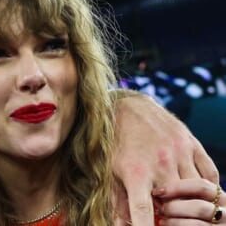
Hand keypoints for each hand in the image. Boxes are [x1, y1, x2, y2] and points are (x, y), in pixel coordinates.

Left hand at [111, 91, 218, 224]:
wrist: (126, 106)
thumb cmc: (114, 143)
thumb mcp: (109, 172)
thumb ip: (117, 202)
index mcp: (135, 172)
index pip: (143, 211)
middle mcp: (160, 163)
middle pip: (176, 204)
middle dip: (171, 214)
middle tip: (163, 210)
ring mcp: (179, 153)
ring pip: (197, 191)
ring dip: (190, 201)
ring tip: (177, 200)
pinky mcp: (192, 144)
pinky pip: (210, 175)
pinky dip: (207, 187)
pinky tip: (196, 190)